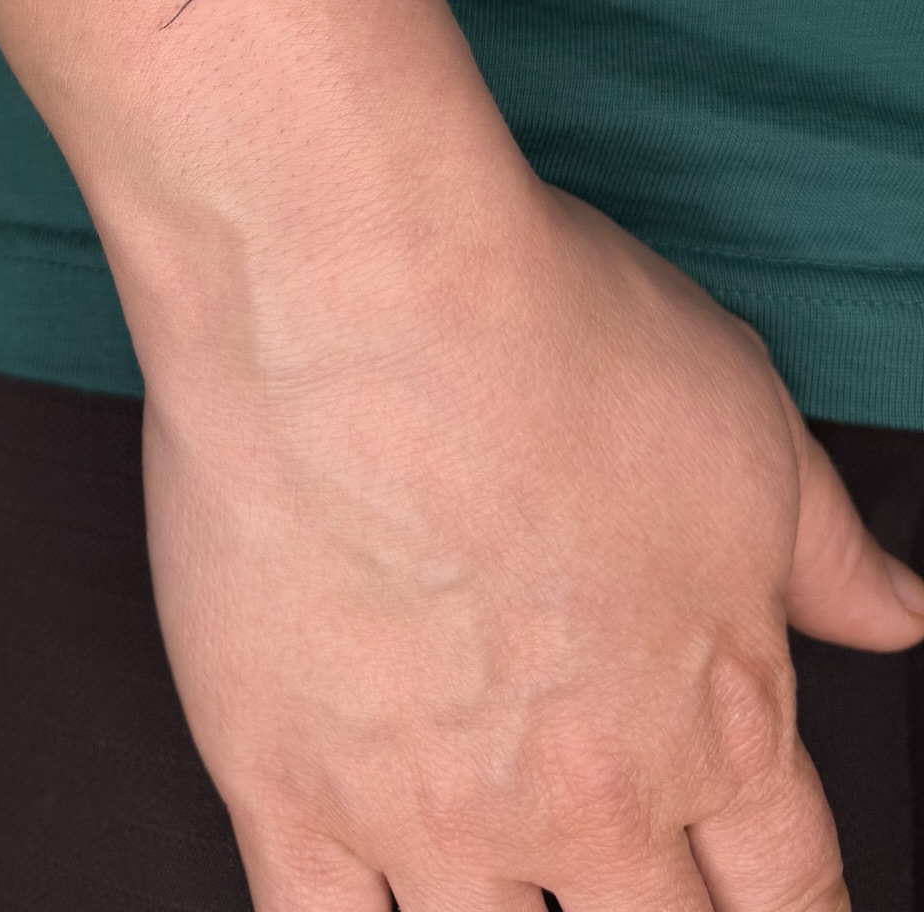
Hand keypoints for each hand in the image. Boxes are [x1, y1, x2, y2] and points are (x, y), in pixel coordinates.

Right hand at [138, 177, 923, 910]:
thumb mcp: (745, 425)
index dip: (788, 904)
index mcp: (715, 720)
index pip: (790, 887)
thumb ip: (824, 551)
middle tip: (622, 865)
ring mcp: (427, 807)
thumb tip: (892, 612)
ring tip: (491, 860)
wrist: (362, 297)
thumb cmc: (548, 336)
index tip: (758, 889)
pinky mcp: (286, 780)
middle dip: (658, 909)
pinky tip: (369, 887)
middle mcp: (584, 796)